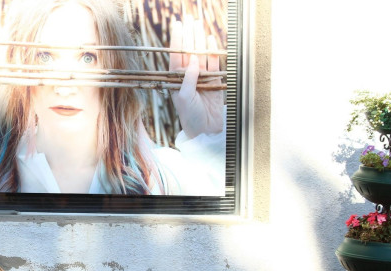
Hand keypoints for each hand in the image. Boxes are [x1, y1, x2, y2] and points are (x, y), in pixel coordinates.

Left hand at [169, 15, 223, 138]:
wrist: (205, 131)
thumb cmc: (190, 117)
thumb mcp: (184, 99)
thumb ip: (188, 80)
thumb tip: (193, 62)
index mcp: (176, 80)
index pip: (176, 56)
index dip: (177, 41)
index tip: (178, 26)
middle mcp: (188, 77)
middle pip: (188, 52)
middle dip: (189, 35)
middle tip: (190, 19)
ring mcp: (201, 78)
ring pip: (201, 55)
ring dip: (200, 40)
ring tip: (199, 24)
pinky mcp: (214, 82)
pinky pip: (213, 64)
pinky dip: (213, 52)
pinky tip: (210, 40)